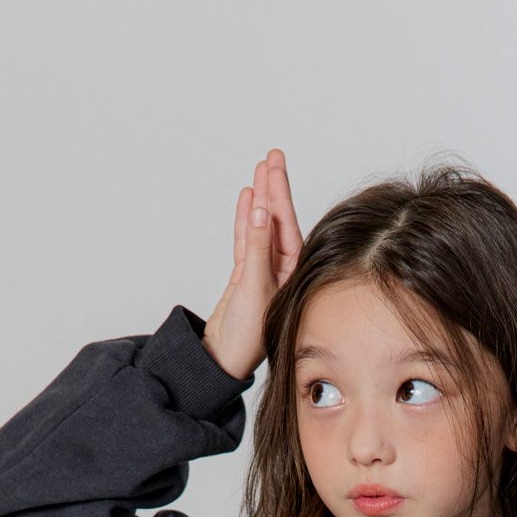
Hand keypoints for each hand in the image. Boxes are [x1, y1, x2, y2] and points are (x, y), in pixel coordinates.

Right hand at [202, 147, 303, 382]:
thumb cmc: (246, 337)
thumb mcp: (253, 288)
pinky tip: (248, 199)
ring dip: (261, 199)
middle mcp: (282, 271)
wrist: (222, 360)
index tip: (276, 166)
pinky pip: (247, 240)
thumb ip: (256, 248)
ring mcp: (264, 272)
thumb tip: (259, 210)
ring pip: (261, 227)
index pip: (288, 226)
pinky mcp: (246, 276)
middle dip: (275, 188)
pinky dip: (245, 220)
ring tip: (260, 169)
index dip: (281, 194)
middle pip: (278, 221)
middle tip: (273, 156)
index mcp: (294, 274)